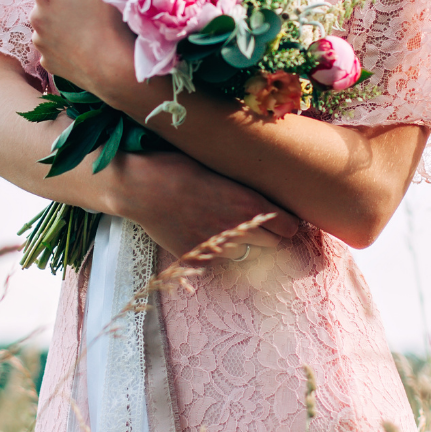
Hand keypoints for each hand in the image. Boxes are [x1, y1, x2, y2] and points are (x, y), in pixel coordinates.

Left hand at [31, 0, 134, 91]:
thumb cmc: (110, 21)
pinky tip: (83, 44)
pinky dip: (64, 40)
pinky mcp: (46, 60)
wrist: (114, 68)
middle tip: (91, 2)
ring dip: (64, 17)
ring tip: (87, 25)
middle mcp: (35, 15)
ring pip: (51, 20)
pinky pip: (53, 43)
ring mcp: (39, 41)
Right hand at [104, 150, 303, 262]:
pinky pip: (217, 264)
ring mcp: (218, 248)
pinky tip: (202, 236)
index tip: (282, 221)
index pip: (289, 227)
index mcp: (249, 203)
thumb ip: (245, 189)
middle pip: (273, 245)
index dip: (286, 224)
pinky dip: (214, 255)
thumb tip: (264, 196)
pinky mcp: (198, 259)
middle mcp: (239, 229)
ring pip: (246, 256)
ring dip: (242, 247)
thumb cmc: (179, 167)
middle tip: (254, 225)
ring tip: (224, 228)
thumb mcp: (221, 169)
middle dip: (268, 236)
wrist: (141, 186)